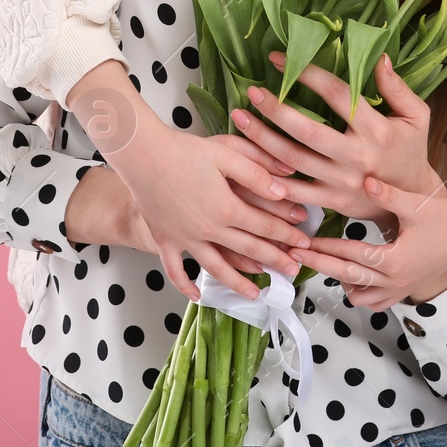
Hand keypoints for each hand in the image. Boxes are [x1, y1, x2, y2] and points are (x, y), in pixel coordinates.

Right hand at [71, 60, 309, 301]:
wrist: (142, 155)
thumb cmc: (184, 150)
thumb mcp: (226, 153)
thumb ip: (257, 173)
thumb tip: (283, 192)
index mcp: (227, 208)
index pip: (265, 227)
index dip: (287, 236)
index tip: (304, 243)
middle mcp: (209, 229)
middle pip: (248, 250)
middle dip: (274, 261)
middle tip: (292, 271)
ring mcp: (186, 238)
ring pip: (217, 268)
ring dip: (238, 283)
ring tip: (255, 295)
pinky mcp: (166, 239)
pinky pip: (176, 270)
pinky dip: (185, 286)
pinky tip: (197, 296)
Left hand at [233, 52, 445, 223]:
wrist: (412, 201)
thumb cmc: (411, 150)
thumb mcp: (416, 116)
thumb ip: (397, 88)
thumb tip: (378, 57)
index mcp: (375, 130)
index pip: (338, 95)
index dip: (308, 74)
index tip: (280, 59)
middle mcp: (356, 156)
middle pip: (307, 130)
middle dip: (276, 110)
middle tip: (252, 91)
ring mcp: (340, 182)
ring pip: (293, 160)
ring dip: (262, 139)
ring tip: (239, 118)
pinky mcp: (331, 202)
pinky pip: (293, 192)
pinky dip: (268, 178)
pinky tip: (247, 160)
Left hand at [286, 173, 446, 311]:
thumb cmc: (442, 215)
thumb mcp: (415, 203)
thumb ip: (388, 194)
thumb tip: (365, 180)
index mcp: (395, 260)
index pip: (350, 255)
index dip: (325, 248)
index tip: (304, 242)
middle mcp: (395, 280)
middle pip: (347, 277)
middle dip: (319, 265)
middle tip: (295, 255)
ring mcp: (400, 289)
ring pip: (360, 297)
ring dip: (340, 282)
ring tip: (322, 263)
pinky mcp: (404, 291)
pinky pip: (375, 303)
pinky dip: (359, 294)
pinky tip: (348, 278)